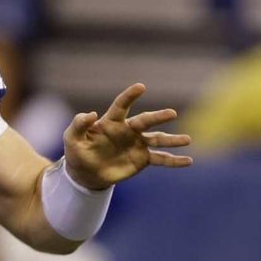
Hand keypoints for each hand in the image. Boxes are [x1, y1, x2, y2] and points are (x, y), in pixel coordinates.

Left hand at [63, 83, 192, 189]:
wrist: (86, 173)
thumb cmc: (78, 151)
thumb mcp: (72, 138)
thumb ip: (79, 124)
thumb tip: (91, 113)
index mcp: (111, 122)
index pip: (121, 105)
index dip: (130, 96)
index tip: (141, 87)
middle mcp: (128, 130)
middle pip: (145, 121)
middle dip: (158, 117)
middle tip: (172, 114)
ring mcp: (137, 144)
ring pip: (157, 139)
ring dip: (172, 140)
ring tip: (187, 139)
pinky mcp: (142, 159)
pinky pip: (161, 159)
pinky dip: (174, 161)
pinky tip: (188, 161)